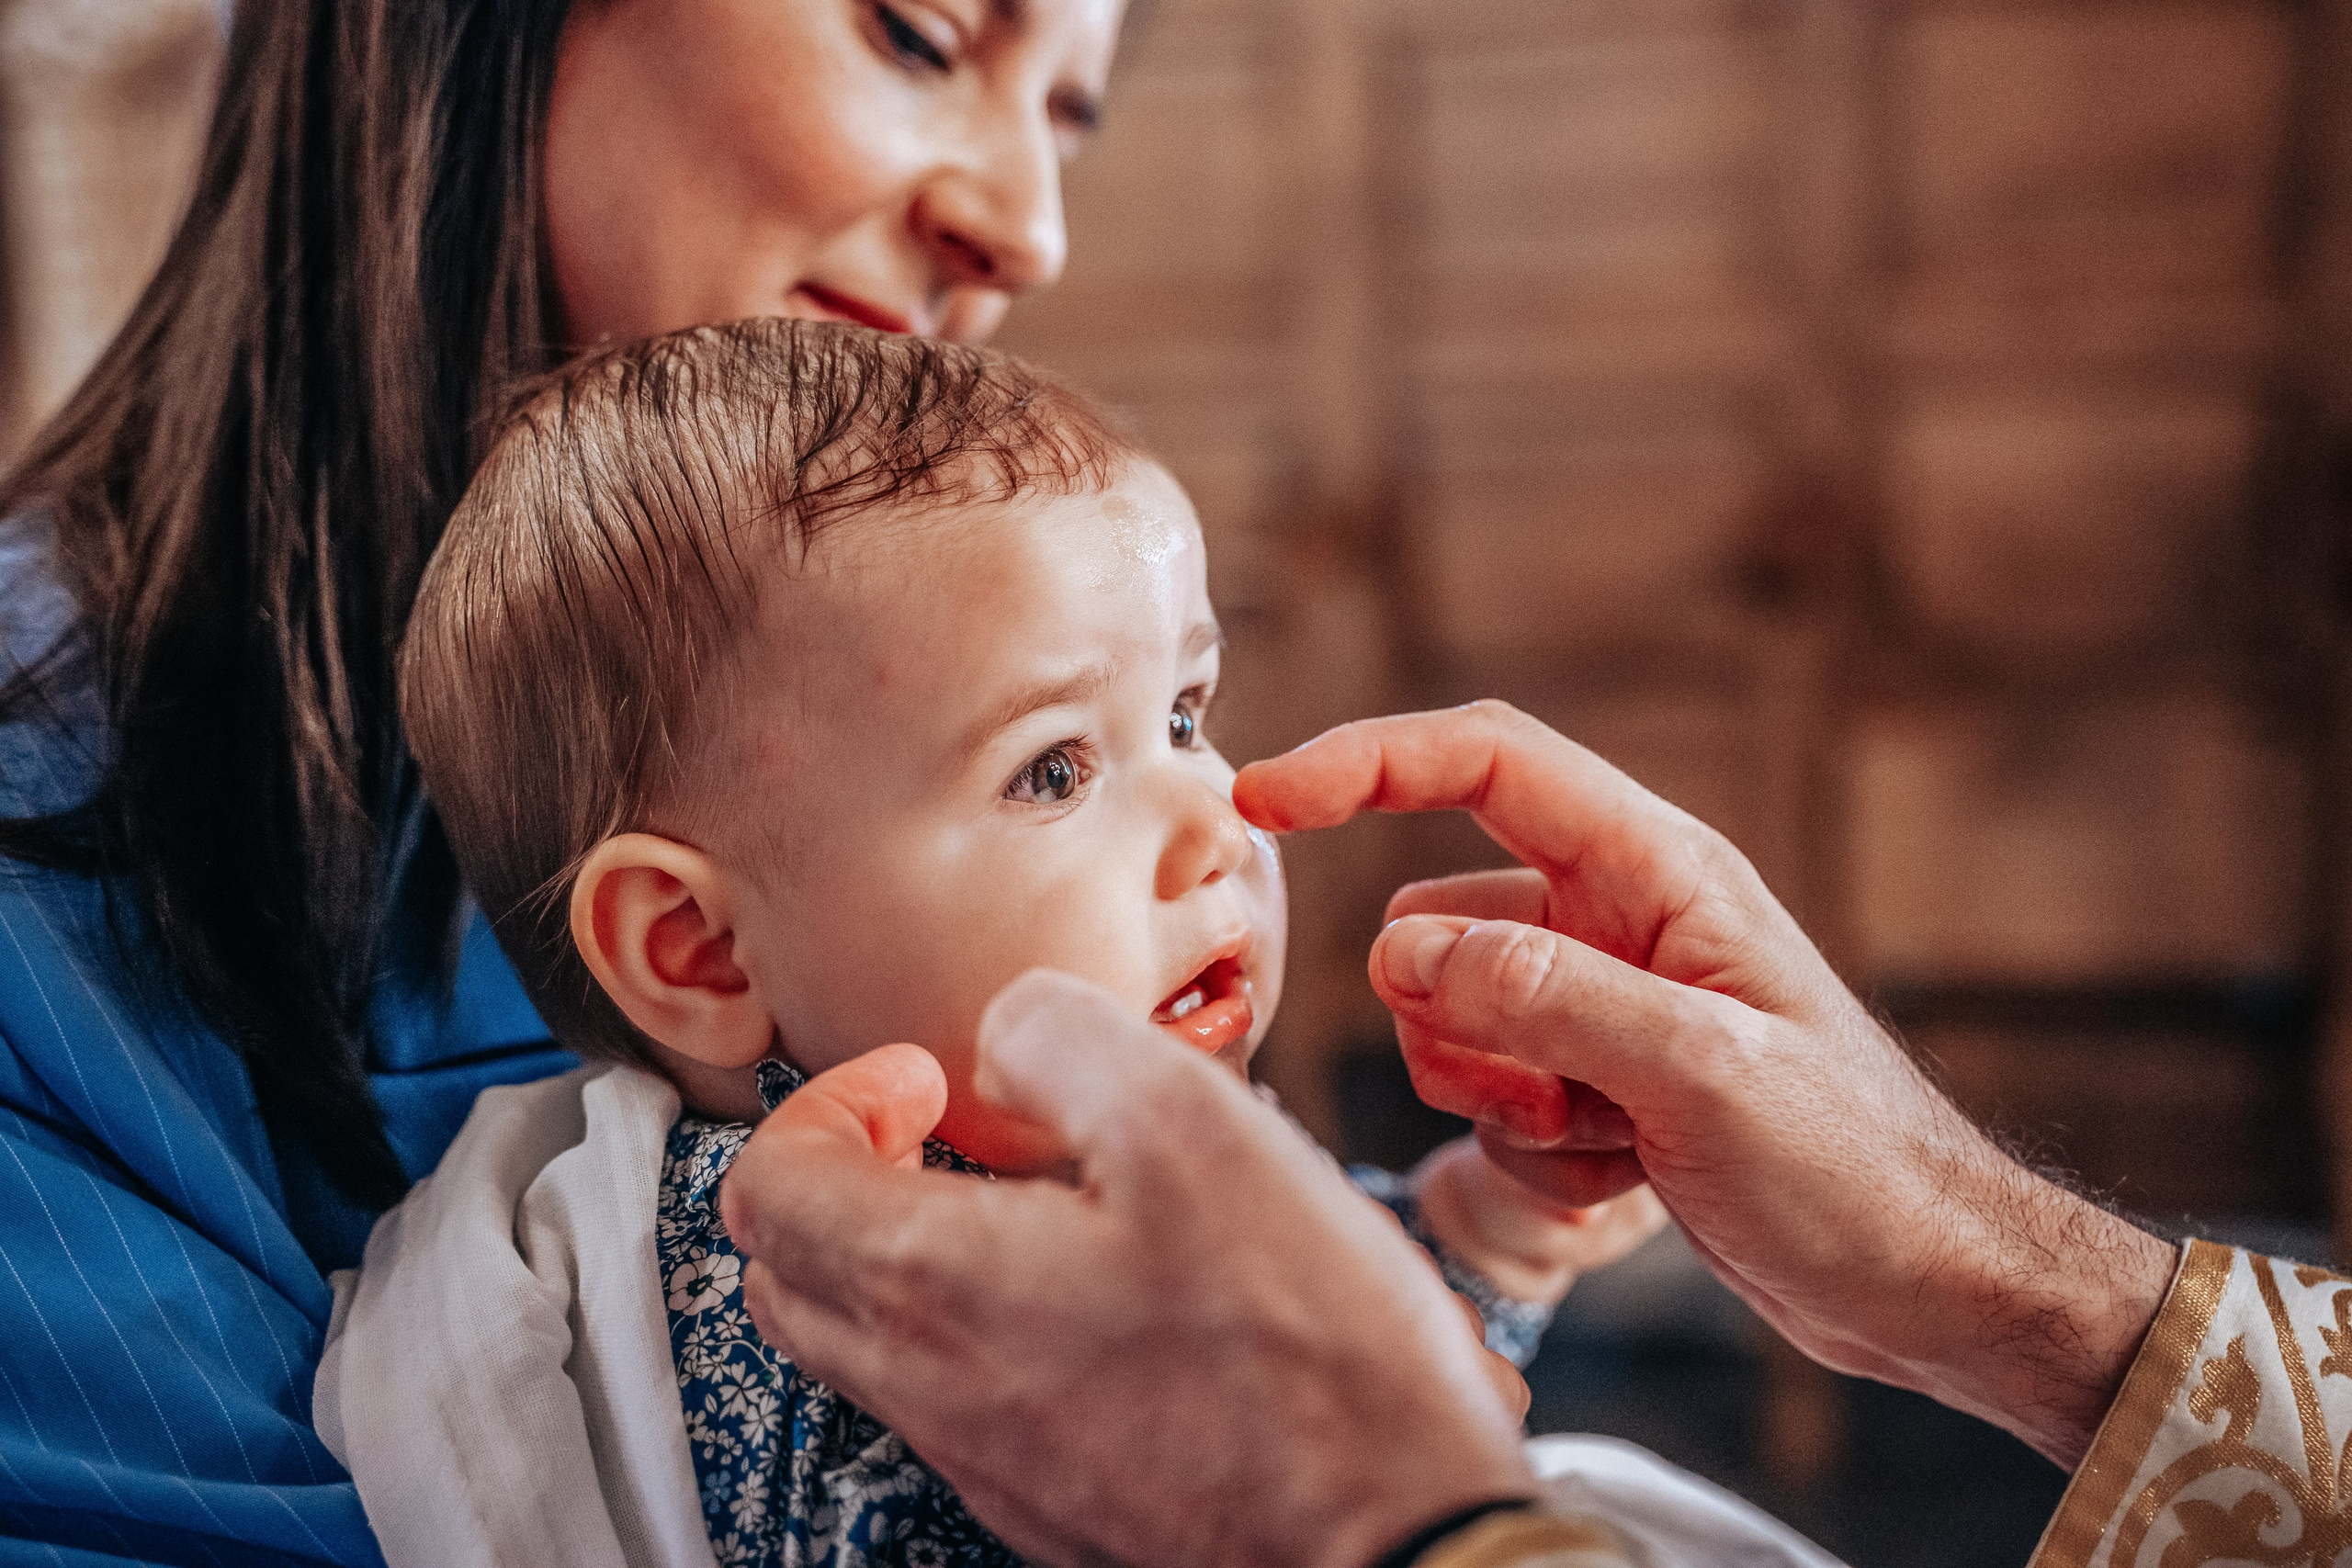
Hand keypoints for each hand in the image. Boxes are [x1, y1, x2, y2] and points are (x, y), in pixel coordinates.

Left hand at [719, 970, 1537, 1567]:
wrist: (1392, 1541)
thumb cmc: (1302, 1354)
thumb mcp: (1189, 1121)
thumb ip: (1060, 1037)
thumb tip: (1004, 1036)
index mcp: (932, 1285)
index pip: (770, 1186)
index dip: (830, 1100)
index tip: (923, 1078)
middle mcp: (934, 1389)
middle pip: (793, 1275)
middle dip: (845, 1177)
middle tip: (940, 1133)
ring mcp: (988, 1460)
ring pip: (873, 1346)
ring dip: (914, 1253)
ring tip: (1037, 1203)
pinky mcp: (1052, 1501)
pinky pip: (963, 1401)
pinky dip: (986, 1327)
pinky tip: (1106, 1291)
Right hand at [1234, 701, 2176, 1468]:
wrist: (1929, 1284)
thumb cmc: (1857, 1166)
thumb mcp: (1700, 1071)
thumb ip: (1545, 995)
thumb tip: (1399, 951)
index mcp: (1658, 873)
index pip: (1486, 763)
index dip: (1366, 761)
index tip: (1264, 797)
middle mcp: (1621, 923)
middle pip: (1442, 924)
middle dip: (1457, 1022)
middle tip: (1550, 1093)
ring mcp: (1606, 1007)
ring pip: (1455, 1022)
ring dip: (1499, 1098)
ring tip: (1605, 1141)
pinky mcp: (1601, 1084)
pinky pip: (1494, 1099)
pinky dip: (1534, 1151)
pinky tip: (1625, 1182)